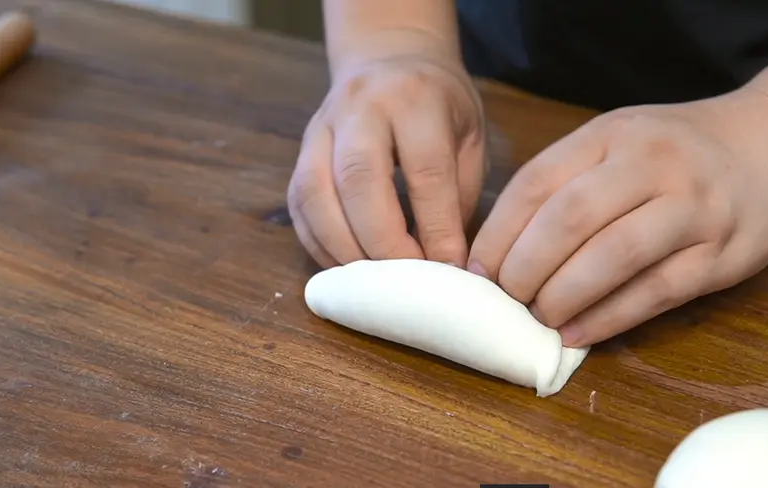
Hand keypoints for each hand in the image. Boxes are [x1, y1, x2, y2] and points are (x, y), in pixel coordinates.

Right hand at [287, 54, 486, 268]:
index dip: (436, 227)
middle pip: (358, 181)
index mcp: (413, 99)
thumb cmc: (439, 105)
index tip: (449, 268)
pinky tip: (346, 266)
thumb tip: (447, 264)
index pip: (425, 171)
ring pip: (316, 195)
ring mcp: (321, 128)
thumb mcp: (468, 136)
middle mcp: (360, 108)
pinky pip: (300, 206)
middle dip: (383, 243)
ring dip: (343, 248)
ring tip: (373, 283)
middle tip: (406, 282)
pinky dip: (320, 245)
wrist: (387, 58)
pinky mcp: (299, 152)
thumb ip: (458, 194)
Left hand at [468, 93, 767, 346]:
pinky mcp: (722, 255)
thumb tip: (498, 252)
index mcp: (611, 134)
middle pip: (571, 219)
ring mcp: (693, 208)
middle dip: (526, 267)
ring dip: (564, 295)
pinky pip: (655, 293)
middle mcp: (652, 164)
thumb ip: (564, 182)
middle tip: (507, 297)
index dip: (498, 233)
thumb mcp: (614, 142)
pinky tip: (576, 333)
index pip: (537, 183)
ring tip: (539, 317)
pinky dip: (608, 319)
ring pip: (614, 257)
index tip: (477, 270)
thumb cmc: (670, 152)